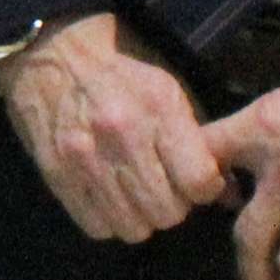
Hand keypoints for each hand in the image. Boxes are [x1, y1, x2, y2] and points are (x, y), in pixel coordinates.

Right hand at [0, 12, 225, 242]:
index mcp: (158, 108)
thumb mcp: (168, 91)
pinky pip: (96, 226)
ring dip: (140, 217)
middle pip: (167, 212)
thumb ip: (197, 141)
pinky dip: (107, 219)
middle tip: (164, 189)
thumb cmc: (120, 71)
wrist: (52, 52)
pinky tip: (108, 197)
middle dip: (173, 206)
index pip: (198, 181)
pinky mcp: (55, 172)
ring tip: (135, 194)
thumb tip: (228, 193)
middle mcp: (121, 135)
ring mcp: (84, 157)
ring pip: (133, 227)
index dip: (205, 189)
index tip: (198, 181)